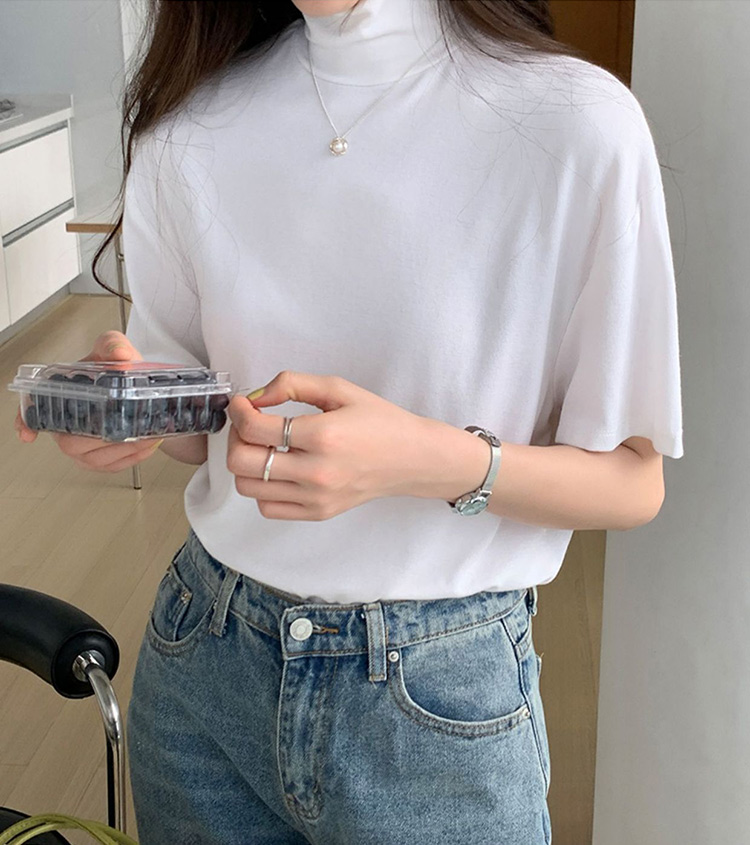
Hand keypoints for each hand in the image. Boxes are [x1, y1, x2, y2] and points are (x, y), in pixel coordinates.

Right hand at [14, 330, 163, 472]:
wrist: (140, 386)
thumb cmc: (118, 369)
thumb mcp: (113, 348)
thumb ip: (113, 344)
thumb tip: (121, 354)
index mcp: (61, 394)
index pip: (33, 411)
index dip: (26, 422)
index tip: (29, 434)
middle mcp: (67, 423)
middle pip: (72, 442)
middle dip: (102, 439)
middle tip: (129, 429)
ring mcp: (82, 445)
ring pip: (95, 458)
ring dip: (124, 450)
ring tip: (146, 436)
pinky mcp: (99, 460)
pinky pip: (112, 466)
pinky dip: (133, 457)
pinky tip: (146, 445)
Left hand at [226, 370, 437, 520]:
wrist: (412, 458)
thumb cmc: (379, 421)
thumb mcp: (339, 388)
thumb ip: (292, 384)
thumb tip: (255, 398)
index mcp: (323, 435)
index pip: (255, 428)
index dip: (238, 411)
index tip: (242, 403)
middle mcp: (317, 472)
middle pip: (241, 462)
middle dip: (235, 437)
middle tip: (249, 423)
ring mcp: (316, 497)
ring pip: (248, 487)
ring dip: (245, 463)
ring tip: (262, 446)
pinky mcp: (317, 512)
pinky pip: (267, 507)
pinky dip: (261, 488)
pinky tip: (276, 469)